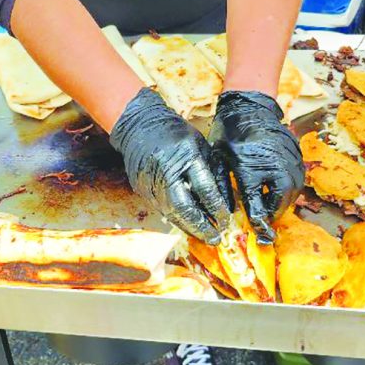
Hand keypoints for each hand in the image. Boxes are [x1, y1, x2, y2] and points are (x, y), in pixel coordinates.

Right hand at [110, 88, 230, 243]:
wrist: (139, 126)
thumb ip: (213, 172)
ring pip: (171, 213)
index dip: (216, 208)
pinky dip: (177, 220)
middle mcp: (166, 171)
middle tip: (215, 239)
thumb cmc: (176, 134)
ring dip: (189, 228)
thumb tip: (226, 203)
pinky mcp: (141, 189)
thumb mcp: (201, 146)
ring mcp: (150, 182)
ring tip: (205, 236)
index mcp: (185, 156)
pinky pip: (162, 210)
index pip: (204, 189)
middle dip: (201, 226)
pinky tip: (189, 226)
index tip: (226, 220)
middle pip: (184, 207)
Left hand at [209, 91, 303, 243]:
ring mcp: (292, 161)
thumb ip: (224, 189)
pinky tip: (274, 188)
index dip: (259, 225)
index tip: (261, 238)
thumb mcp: (221, 163)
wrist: (249, 107)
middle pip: (281, 203)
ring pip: (292, 192)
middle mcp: (278, 167)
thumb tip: (229, 215)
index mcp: (254, 170)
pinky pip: (296, 179)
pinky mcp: (298, 155)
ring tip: (269, 207)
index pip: (259, 207)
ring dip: (281, 202)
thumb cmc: (230, 135)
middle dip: (272, 214)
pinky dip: (287, 188)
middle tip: (264, 221)